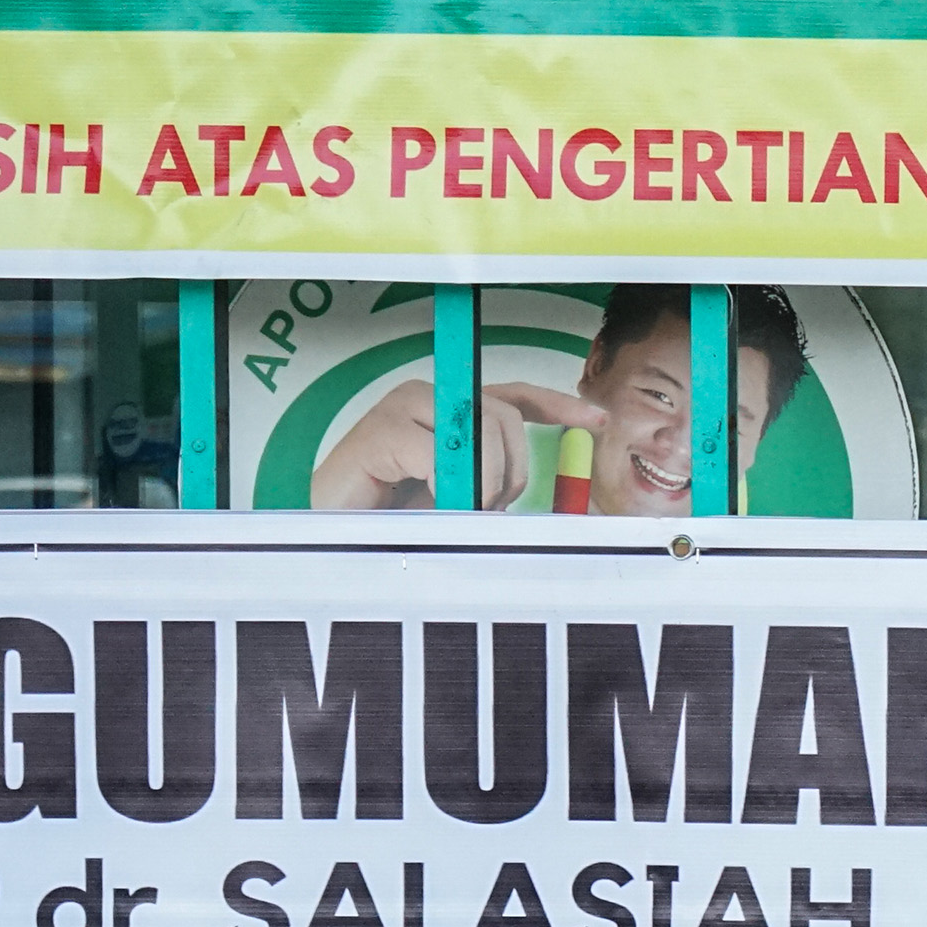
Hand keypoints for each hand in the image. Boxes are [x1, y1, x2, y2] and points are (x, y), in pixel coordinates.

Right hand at [308, 378, 608, 511]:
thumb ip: (489, 480)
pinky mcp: (381, 430)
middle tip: (484, 508)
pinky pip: (442, 456)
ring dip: (482, 484)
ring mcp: (402, 407)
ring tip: (451, 508)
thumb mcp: (455, 497)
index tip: (596, 419)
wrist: (330, 530)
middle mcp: (427, 397)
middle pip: (503, 418)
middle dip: (509, 471)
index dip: (557, 404)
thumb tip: (530, 488)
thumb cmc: (390, 515)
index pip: (513, 396)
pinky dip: (446, 489)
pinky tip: (423, 501)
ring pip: (480, 433)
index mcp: (448, 410)